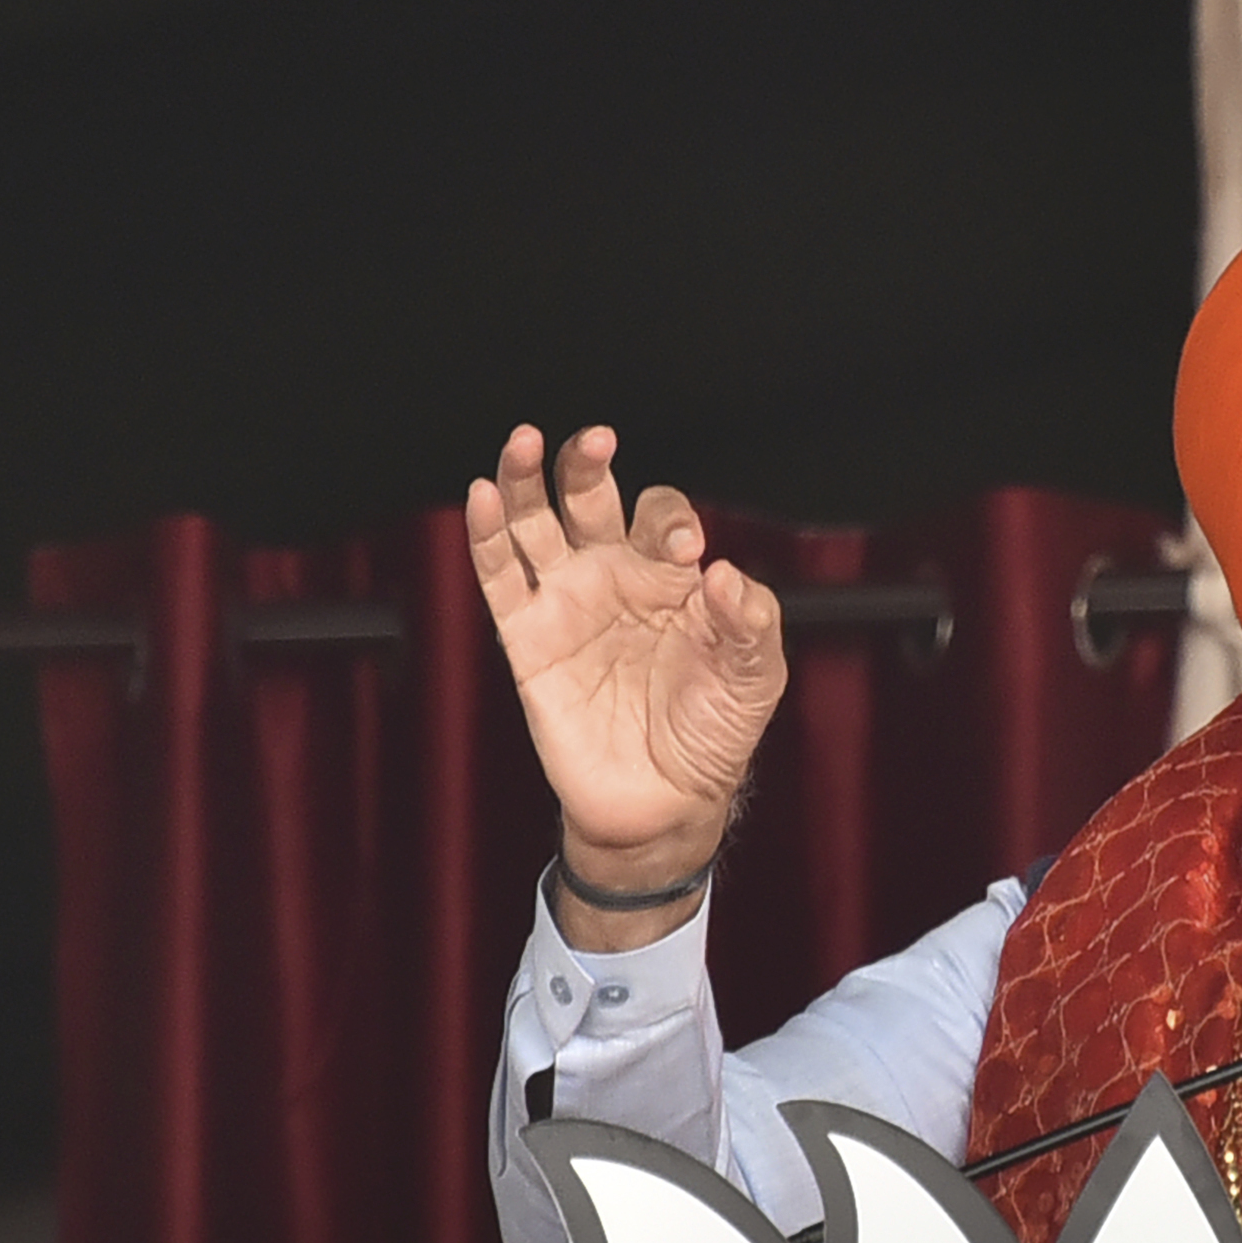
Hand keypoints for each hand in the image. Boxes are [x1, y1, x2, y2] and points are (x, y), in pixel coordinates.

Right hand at [467, 426, 784, 932]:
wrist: (663, 803)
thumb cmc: (713, 734)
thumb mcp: (755, 677)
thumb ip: (752, 621)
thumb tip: (727, 571)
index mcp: (672, 578)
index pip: (661, 517)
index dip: (669, 519)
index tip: (685, 549)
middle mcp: (615, 578)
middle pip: (592, 499)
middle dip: (590, 465)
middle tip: (598, 439)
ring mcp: (567, 603)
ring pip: (537, 523)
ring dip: (529, 478)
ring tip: (527, 441)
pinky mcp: (527, 638)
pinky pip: (499, 576)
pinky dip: (487, 534)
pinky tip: (487, 494)